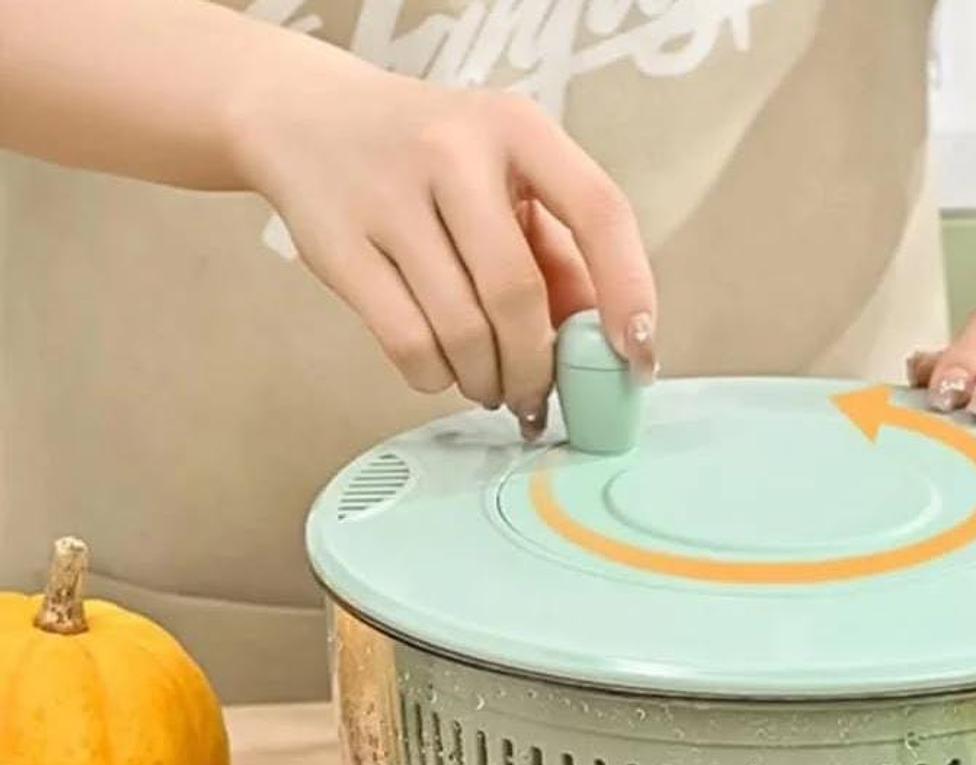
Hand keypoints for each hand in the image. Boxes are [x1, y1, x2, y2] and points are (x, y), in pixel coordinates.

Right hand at [231, 63, 655, 430]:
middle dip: (538, 367)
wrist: (302, 119)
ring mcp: (388, 195)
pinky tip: (443, 370)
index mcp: (516, 128)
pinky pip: (408, 344)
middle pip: (517, 295)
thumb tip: (604, 345)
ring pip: (463, 331)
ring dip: (488, 380)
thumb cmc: (431, 163)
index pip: (599, 210)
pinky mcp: (337, 245)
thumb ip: (556, 252)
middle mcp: (453, 151)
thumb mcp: (504, 178)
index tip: (636, 356)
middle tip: (540, 398)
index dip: (629, 292)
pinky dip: (436, 376)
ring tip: (492, 385)